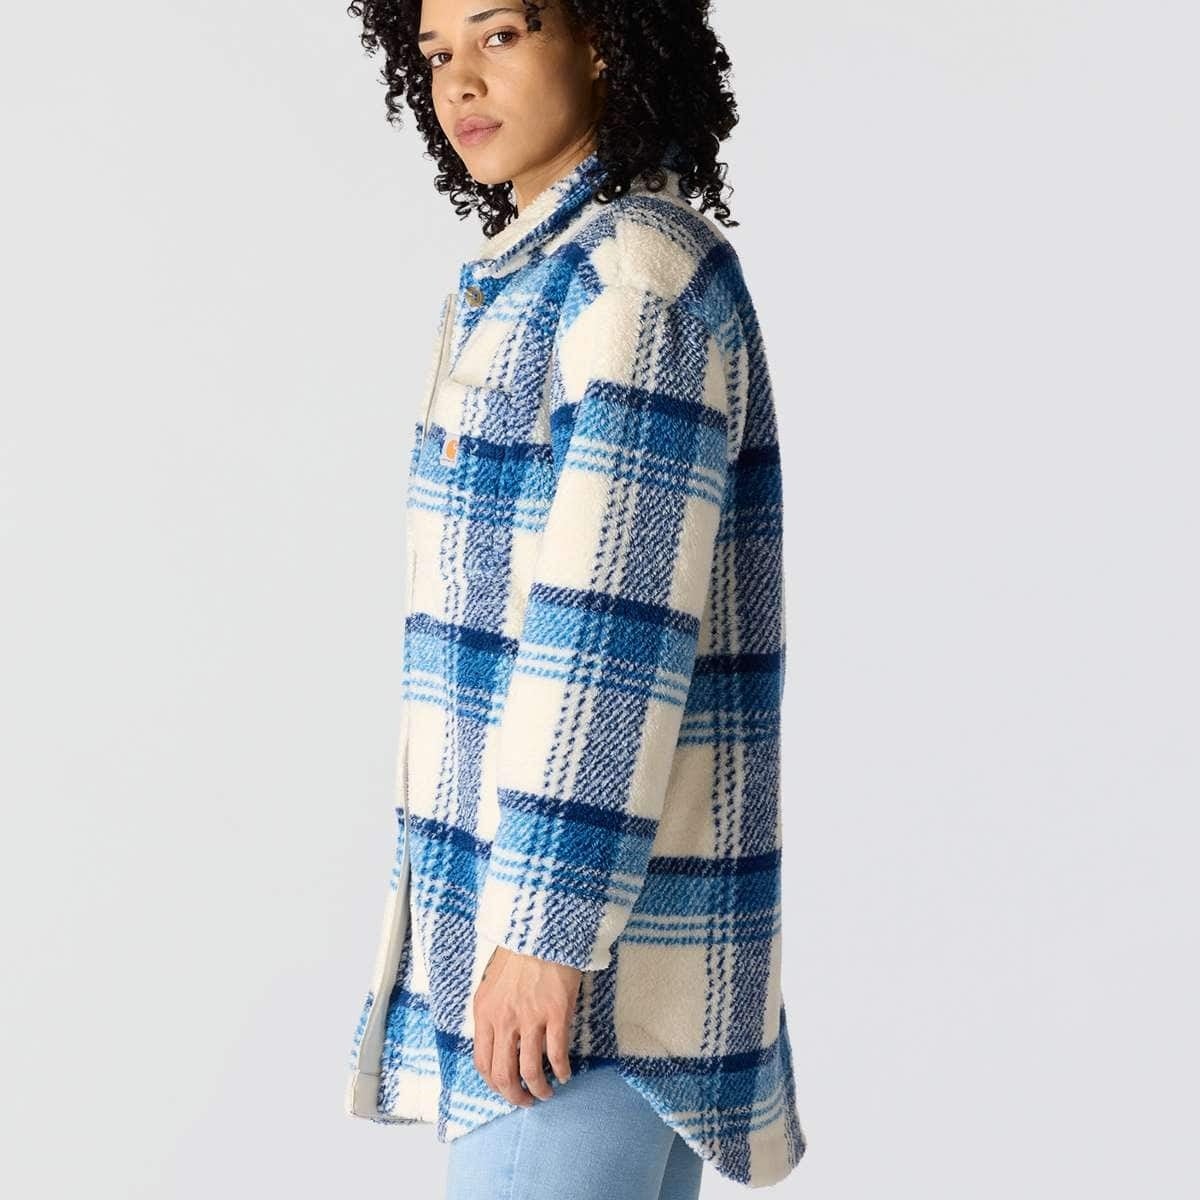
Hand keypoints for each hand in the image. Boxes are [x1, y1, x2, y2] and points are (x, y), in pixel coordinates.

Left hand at [471, 945, 581, 1106]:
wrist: (541, 929)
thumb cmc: (518, 954)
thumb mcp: (491, 984)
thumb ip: (492, 1014)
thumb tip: (497, 1044)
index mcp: (484, 1013)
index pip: (482, 1063)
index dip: (493, 1085)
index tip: (505, 1090)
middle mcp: (504, 1020)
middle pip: (504, 1074)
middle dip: (514, 1095)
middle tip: (525, 1101)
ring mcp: (530, 1017)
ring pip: (531, 1070)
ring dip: (539, 1089)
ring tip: (547, 1093)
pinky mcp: (556, 1013)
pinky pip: (557, 1054)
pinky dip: (562, 1071)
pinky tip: (565, 1074)